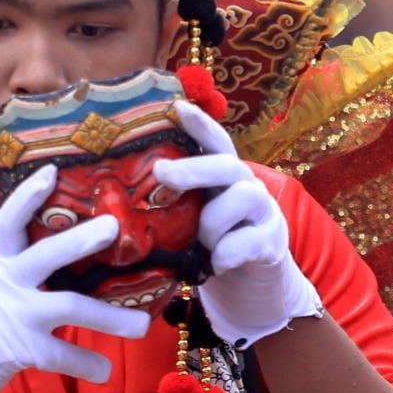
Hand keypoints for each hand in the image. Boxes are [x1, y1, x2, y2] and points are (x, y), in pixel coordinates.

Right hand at [0, 164, 152, 392]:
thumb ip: (3, 244)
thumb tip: (2, 199)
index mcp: (1, 261)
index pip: (11, 222)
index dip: (28, 196)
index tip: (52, 170)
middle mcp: (8, 282)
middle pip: (45, 256)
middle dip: (79, 241)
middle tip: (112, 226)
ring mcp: (16, 316)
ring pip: (68, 308)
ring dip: (109, 317)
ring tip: (144, 324)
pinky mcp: (21, 349)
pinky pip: (61, 355)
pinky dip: (86, 364)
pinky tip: (105, 370)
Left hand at [154, 101, 324, 347]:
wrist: (250, 286)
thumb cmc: (210, 244)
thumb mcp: (192, 217)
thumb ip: (174, 200)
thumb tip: (120, 191)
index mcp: (223, 175)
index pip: (214, 141)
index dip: (199, 123)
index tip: (177, 106)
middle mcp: (246, 185)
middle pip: (227, 163)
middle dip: (194, 166)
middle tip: (161, 172)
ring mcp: (264, 212)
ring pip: (240, 198)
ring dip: (211, 224)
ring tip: (200, 243)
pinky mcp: (272, 242)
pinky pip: (246, 242)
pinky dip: (225, 255)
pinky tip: (215, 264)